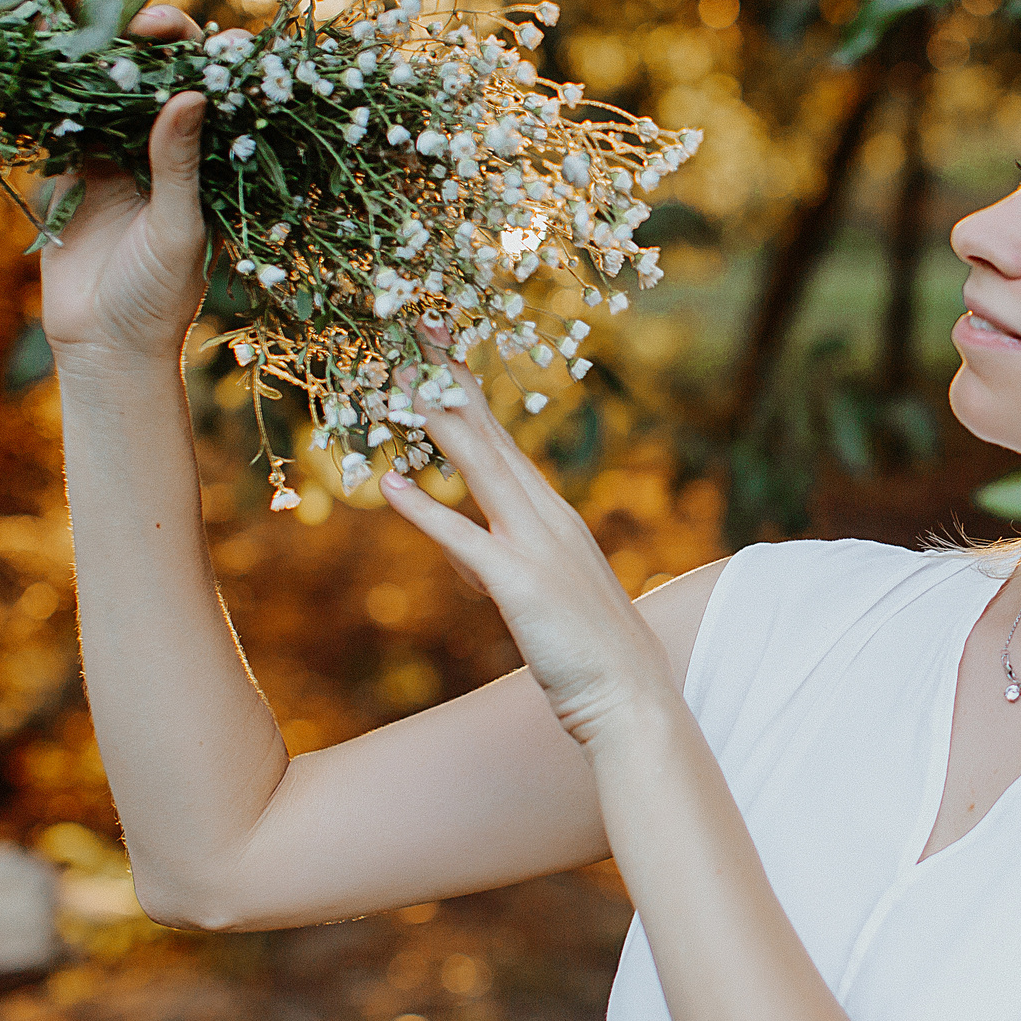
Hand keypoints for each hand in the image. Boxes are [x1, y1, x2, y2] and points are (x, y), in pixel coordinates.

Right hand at [39, 6, 208, 363]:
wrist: (102, 346)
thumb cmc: (158, 296)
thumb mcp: (177, 228)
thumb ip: (178, 164)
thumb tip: (190, 94)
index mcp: (206, 159)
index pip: (208, 89)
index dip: (201, 54)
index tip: (187, 33)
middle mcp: (162, 147)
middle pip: (155, 75)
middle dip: (144, 40)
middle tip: (134, 20)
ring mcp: (115, 154)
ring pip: (104, 89)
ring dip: (94, 57)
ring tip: (82, 24)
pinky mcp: (70, 170)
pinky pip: (61, 121)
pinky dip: (51, 93)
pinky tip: (39, 58)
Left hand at [376, 343, 669, 749]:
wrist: (631, 696)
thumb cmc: (586, 651)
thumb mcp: (536, 594)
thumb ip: (494, 562)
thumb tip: (459, 549)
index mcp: (551, 514)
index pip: (500, 439)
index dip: (464, 391)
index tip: (436, 346)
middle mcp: (546, 517)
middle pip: (488, 435)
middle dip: (448, 379)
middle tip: (416, 324)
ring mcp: (536, 547)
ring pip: (479, 469)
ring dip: (435, 422)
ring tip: (396, 381)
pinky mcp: (521, 585)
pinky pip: (465, 540)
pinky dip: (426, 511)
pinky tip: (389, 486)